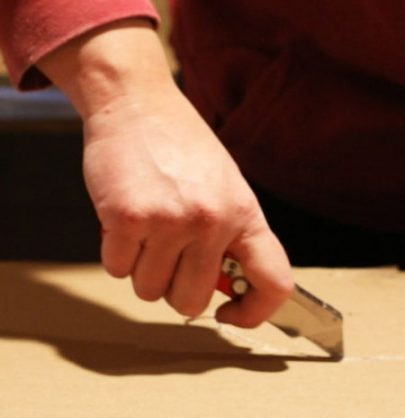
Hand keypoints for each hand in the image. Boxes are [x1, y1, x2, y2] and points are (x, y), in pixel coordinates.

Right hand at [84, 85, 293, 325]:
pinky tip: (124, 221)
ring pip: (149, 290)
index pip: (274, 282)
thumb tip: (226, 290)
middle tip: (168, 259)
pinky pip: (117, 270)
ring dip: (142, 270)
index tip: (231, 313)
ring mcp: (170, 222)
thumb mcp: (227, 189)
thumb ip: (231, 237)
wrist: (138, 105)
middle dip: (175, 290)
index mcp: (246, 215)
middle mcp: (213, 221)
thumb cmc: (183, 149)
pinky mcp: (127, 219)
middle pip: (191, 302)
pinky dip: (116, 254)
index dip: (255, 312)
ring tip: (147, 231)